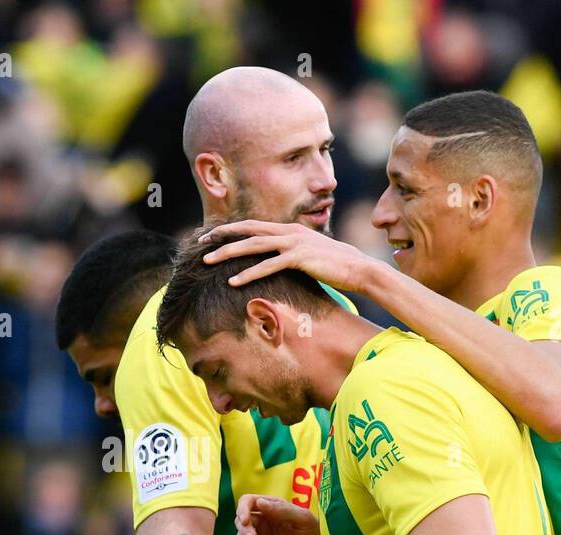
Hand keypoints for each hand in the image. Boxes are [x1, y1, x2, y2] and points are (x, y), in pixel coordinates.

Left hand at [200, 220, 373, 290]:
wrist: (359, 269)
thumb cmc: (335, 266)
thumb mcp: (310, 256)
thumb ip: (292, 255)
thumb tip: (279, 262)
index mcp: (290, 230)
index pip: (255, 226)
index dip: (232, 229)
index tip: (213, 235)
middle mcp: (290, 232)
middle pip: (249, 231)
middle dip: (223, 236)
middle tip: (201, 243)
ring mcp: (294, 243)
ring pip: (253, 246)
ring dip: (228, 253)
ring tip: (208, 261)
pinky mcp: (299, 258)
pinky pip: (267, 266)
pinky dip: (248, 273)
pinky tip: (232, 281)